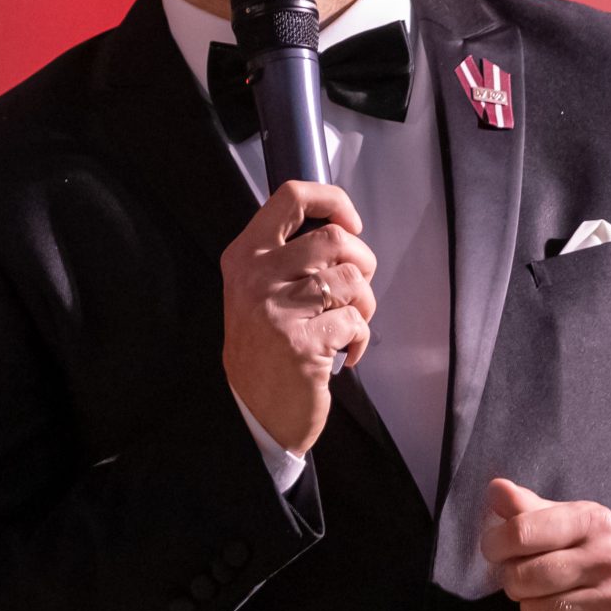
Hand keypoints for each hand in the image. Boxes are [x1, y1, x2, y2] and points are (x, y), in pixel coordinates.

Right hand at [219, 180, 376, 455]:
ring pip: (352, 279)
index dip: (333, 199)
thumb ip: (290, 255)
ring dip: (364, 304)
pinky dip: (361, 337)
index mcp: (245, 255)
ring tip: (349, 324)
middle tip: (356, 288)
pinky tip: (345, 353)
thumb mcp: (260, 290)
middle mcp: (256, 277)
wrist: (254, 413)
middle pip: (334, 238)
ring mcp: (276, 310)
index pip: (290, 197)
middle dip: (363, 261)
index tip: (350, 222)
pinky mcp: (301, 343)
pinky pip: (355, 320)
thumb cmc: (266, 346)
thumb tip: (342, 224)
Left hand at [480, 478, 610, 610]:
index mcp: (593, 521)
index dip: (495, 544)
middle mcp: (610, 559)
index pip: (521, 531)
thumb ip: (524, 506)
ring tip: (549, 599)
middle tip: (524, 578)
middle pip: (525, 576)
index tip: (494, 549)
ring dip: (532, 610)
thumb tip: (495, 488)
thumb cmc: (585, 553)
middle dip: (513, 581)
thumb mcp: (562, 521)